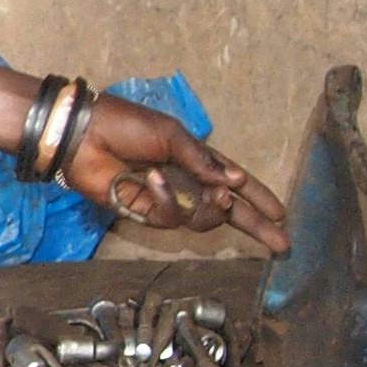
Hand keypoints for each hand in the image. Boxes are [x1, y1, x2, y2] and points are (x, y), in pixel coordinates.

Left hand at [65, 97, 288, 252]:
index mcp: (197, 160)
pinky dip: (166, 199)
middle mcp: (187, 183)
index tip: (282, 214)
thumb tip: (235, 181)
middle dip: (255, 226)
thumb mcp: (172, 134)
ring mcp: (167, 200)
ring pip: (203, 219)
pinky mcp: (145, 212)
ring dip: (212, 208)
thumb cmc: (126, 124)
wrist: (85, 135)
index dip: (259, 198)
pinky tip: (153, 179)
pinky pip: (168, 217)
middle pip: (228, 211)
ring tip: (217, 195)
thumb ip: (202, 161)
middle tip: (281, 242)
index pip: (235, 182)